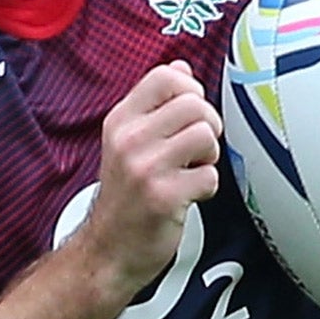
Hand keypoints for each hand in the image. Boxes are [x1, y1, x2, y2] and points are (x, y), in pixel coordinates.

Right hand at [82, 62, 221, 297]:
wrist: (108, 250)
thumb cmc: (125, 196)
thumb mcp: (127, 142)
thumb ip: (154, 104)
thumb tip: (181, 68)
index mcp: (120, 121)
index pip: (166, 76)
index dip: (190, 90)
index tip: (189, 114)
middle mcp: (129, 140)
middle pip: (195, 104)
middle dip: (208, 125)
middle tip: (197, 148)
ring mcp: (144, 169)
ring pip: (206, 135)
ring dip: (209, 156)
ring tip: (191, 170)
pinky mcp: (163, 197)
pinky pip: (210, 176)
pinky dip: (207, 188)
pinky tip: (188, 195)